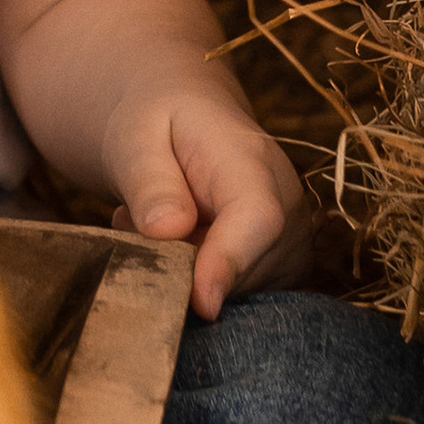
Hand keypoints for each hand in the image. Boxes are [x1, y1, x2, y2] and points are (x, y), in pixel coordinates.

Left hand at [107, 83, 310, 319]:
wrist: (186, 120)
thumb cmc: (156, 124)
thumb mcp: (134, 136)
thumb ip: (148, 182)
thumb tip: (166, 231)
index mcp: (251, 160)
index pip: (258, 218)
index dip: (229, 262)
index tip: (201, 303)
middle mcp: (288, 204)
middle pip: (242, 270)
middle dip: (181, 268)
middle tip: (132, 219)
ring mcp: (291, 242)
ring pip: (236, 293)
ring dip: (185, 272)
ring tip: (156, 220)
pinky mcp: (282, 271)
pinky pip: (235, 298)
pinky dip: (198, 281)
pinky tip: (179, 241)